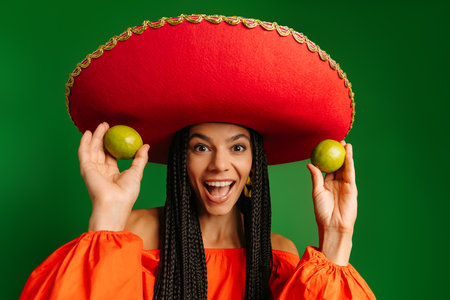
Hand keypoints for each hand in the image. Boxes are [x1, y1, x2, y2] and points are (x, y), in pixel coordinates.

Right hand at [78, 122, 149, 230]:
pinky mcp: (86, 169)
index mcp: (112, 173)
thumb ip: (140, 159)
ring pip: (92, 149)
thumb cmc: (127, 192)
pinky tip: (87, 133)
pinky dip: (84, 142)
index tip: (116, 133)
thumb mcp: (137, 172)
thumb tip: (146, 146)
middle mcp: (101, 171)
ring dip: (95, 136)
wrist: (115, 203)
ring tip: (101, 125)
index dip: (112, 144)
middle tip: (107, 125)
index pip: (110, 156)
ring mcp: (92, 170)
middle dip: (103, 137)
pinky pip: (84, 153)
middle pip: (100, 150)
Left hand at [306, 141, 356, 264]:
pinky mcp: (352, 187)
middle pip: (338, 165)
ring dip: (346, 155)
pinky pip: (350, 172)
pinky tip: (348, 153)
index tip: (325, 146)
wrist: (333, 225)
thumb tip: (310, 164)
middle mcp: (337, 183)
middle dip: (338, 153)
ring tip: (344, 143)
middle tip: (336, 141)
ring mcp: (345, 184)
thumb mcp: (317, 191)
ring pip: (345, 166)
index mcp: (327, 184)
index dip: (327, 157)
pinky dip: (349, 162)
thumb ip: (316, 177)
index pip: (328, 167)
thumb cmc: (322, 211)